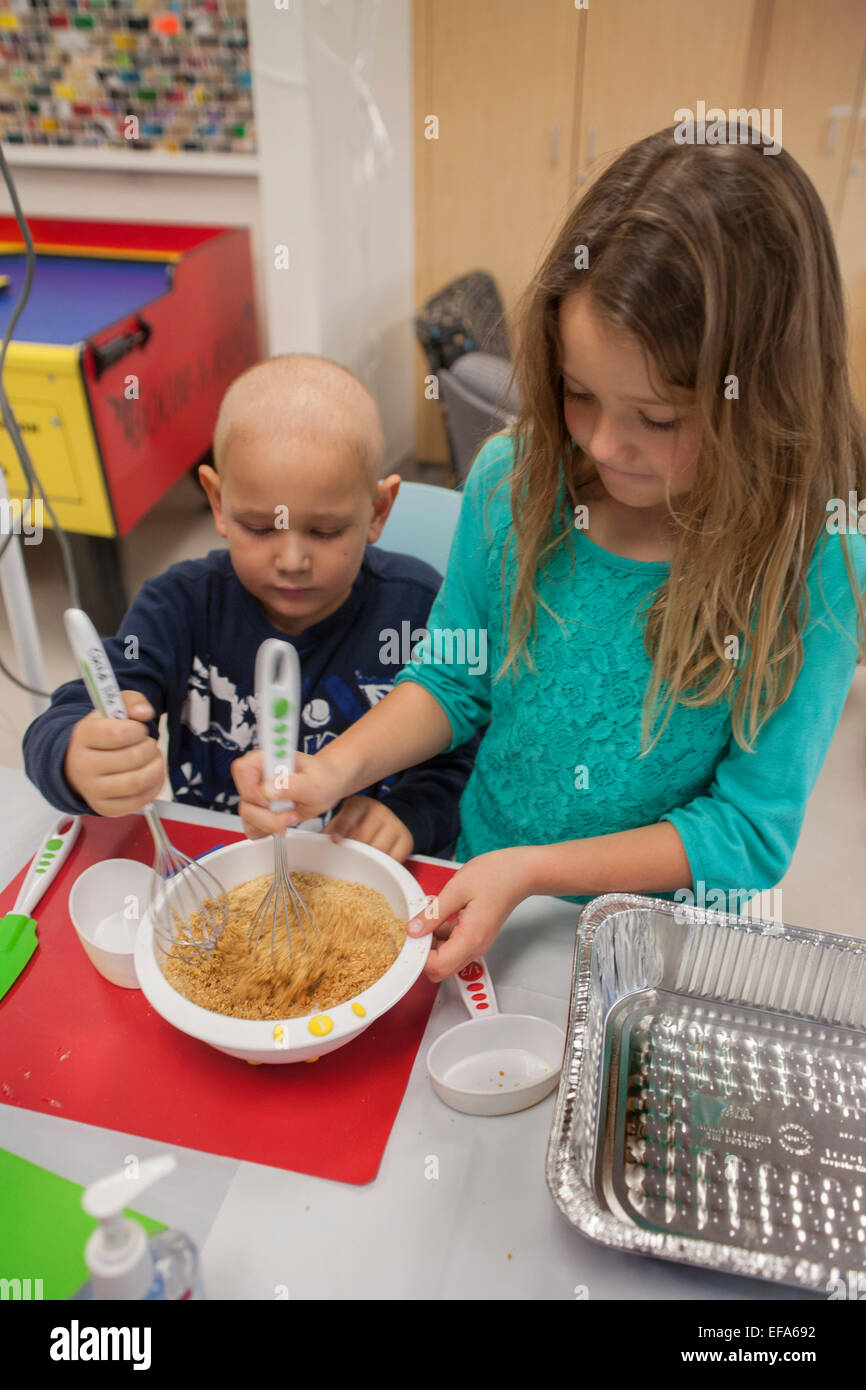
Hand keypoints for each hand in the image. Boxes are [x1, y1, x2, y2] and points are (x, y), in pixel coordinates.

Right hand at [63, 689, 164, 816]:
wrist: (77, 764)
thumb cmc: (100, 736)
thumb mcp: (112, 710)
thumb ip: (131, 702)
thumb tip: (145, 712)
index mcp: (83, 736)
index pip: (117, 733)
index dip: (137, 730)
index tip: (138, 729)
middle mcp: (83, 765)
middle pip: (131, 758)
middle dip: (150, 748)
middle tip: (148, 744)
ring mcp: (92, 790)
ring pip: (136, 782)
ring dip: (156, 768)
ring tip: (153, 759)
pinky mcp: (105, 808)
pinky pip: (138, 802)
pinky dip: (154, 787)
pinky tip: (151, 775)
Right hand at [231, 747, 346, 838]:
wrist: (328, 784)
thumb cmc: (323, 779)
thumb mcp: (314, 784)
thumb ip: (292, 786)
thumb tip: (268, 790)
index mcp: (267, 759)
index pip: (242, 770)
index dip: (253, 790)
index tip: (272, 801)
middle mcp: (257, 775)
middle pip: (245, 801)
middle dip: (268, 815)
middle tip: (291, 813)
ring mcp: (255, 793)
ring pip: (246, 816)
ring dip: (270, 824)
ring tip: (291, 816)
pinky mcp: (257, 809)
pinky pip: (251, 827)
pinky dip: (267, 830)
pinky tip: (283, 823)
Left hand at [326, 795, 413, 861]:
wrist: (391, 816)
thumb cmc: (361, 820)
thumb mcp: (345, 817)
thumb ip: (332, 829)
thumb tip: (314, 844)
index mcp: (360, 804)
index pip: (350, 815)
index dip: (341, 828)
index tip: (334, 840)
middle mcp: (379, 812)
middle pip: (363, 836)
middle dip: (351, 850)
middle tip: (342, 861)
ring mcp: (395, 825)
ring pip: (377, 850)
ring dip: (366, 861)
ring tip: (357, 865)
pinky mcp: (405, 840)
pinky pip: (392, 859)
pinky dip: (382, 866)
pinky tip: (374, 866)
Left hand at [405, 847, 537, 980]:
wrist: (520, 872)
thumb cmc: (495, 876)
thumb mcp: (456, 890)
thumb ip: (432, 914)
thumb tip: (412, 930)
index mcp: (470, 939)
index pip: (437, 967)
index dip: (419, 956)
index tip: (410, 936)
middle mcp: (474, 948)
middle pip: (440, 969)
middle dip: (423, 952)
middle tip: (417, 926)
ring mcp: (476, 944)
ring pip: (445, 959)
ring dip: (431, 942)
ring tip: (429, 914)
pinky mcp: (475, 937)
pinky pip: (452, 946)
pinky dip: (440, 935)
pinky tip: (439, 913)